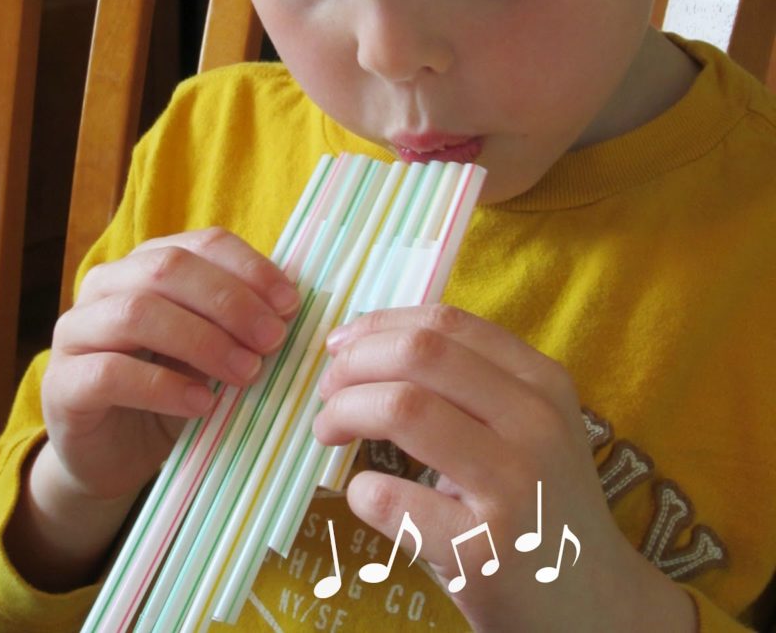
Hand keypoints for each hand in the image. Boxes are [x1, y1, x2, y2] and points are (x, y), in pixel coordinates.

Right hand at [41, 227, 299, 501]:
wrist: (114, 455)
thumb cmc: (171, 389)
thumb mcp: (213, 349)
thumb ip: (241, 320)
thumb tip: (291, 302)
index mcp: (146, 264)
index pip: (201, 243)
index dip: (250, 268)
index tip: (290, 304)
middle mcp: (105, 286)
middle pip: (168, 269)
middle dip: (230, 302)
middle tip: (273, 341)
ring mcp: (76, 332)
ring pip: (137, 313)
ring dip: (203, 341)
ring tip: (246, 373)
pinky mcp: (62, 384)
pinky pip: (110, 373)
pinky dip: (165, 387)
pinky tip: (203, 404)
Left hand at [313, 305, 695, 632]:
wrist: (599, 608)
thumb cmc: (543, 505)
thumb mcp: (530, 426)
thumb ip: (470, 383)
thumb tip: (365, 346)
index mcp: (542, 382)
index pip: (446, 322)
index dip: (380, 325)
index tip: (342, 345)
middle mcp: (535, 422)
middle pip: (420, 353)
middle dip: (355, 364)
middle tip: (328, 391)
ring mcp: (513, 486)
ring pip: (405, 407)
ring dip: (345, 412)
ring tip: (329, 432)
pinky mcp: (482, 550)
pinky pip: (393, 498)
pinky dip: (360, 489)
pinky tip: (364, 494)